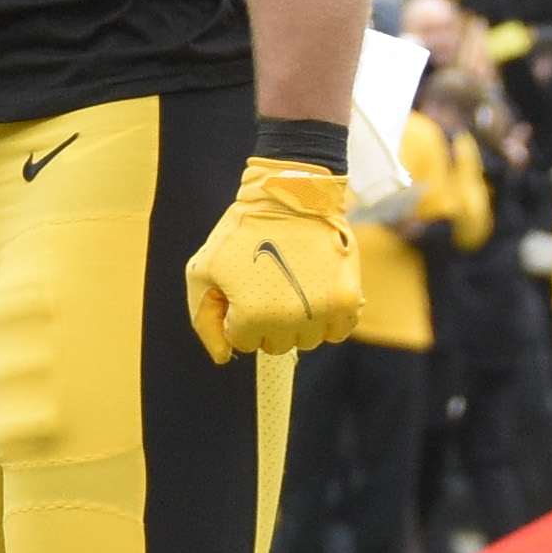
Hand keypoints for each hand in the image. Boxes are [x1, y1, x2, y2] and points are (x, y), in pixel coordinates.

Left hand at [180, 159, 360, 364]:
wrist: (290, 195)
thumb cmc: (242, 232)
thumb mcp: (203, 270)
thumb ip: (205, 320)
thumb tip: (224, 357)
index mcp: (251, 315)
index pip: (245, 343)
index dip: (240, 316)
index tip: (245, 288)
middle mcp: (289, 319)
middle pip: (278, 345)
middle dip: (269, 322)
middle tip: (270, 285)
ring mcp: (322, 311)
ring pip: (309, 340)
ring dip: (300, 322)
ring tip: (294, 285)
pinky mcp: (348, 299)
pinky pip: (339, 332)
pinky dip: (329, 319)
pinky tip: (317, 293)